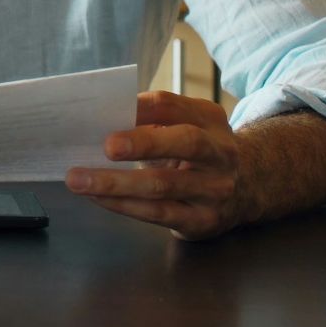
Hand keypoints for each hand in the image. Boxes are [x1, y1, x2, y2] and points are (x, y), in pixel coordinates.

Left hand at [64, 91, 253, 239]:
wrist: (246, 190)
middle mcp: (219, 152)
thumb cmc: (198, 153)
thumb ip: (152, 121)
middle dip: (143, 143)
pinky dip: (123, 205)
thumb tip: (98, 122)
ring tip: (79, 179)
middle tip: (106, 146)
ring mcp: (214, 189)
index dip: (139, 107)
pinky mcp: (202, 220)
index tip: (104, 108)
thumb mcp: (185, 127)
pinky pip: (158, 214)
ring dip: (116, 183)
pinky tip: (98, 198)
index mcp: (209, 119)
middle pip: (185, 142)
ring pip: (164, 185)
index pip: (173, 106)